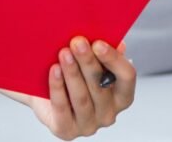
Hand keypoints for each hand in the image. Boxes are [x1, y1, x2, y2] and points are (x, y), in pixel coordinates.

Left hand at [2, 38, 136, 139]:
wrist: (44, 95)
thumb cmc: (74, 74)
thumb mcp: (92, 61)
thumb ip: (103, 51)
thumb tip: (116, 40)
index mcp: (122, 95)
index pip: (127, 76)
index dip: (114, 59)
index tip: (98, 43)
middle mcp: (109, 114)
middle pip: (101, 86)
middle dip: (88, 62)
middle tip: (77, 41)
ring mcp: (89, 125)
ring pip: (82, 98)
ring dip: (72, 73)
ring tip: (63, 53)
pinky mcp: (67, 131)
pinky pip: (62, 108)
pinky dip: (57, 88)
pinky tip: (54, 70)